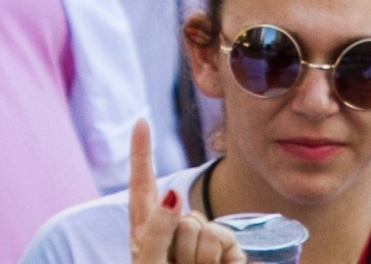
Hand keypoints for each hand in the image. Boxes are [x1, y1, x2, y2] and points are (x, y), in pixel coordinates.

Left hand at [128, 120, 243, 263]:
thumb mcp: (148, 263)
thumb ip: (156, 230)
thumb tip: (172, 193)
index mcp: (146, 226)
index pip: (142, 181)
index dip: (142, 151)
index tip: (141, 120)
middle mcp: (176, 227)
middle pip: (184, 213)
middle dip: (181, 244)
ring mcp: (204, 239)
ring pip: (207, 229)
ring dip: (199, 259)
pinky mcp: (229, 253)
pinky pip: (228, 246)